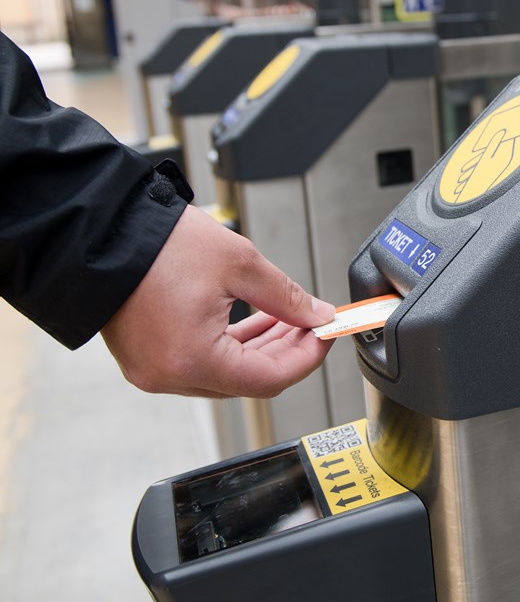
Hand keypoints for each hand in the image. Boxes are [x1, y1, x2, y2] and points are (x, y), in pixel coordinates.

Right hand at [101, 205, 335, 397]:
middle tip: (314, 324)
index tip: (327, 334)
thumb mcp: (240, 264)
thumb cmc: (158, 244)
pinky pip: (201, 362)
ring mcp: (153, 369)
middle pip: (249, 380)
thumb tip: (316, 315)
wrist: (100, 230)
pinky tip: (258, 321)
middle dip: (289, 351)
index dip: (308, 357)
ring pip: (226, 373)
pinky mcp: (146, 357)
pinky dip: (232, 345)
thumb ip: (286, 297)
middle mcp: (169, 375)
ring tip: (290, 318)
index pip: (270, 378)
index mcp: (192, 360)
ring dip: (263, 348)